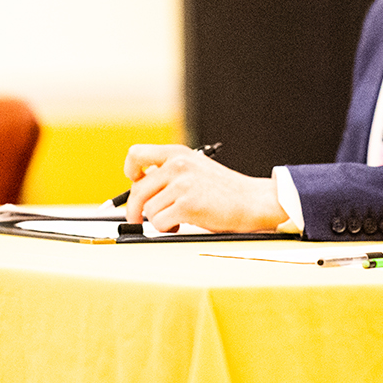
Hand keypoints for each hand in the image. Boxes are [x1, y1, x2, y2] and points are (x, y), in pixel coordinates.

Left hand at [122, 143, 284, 232]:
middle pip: (137, 191)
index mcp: (178, 153)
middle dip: (135, 210)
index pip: (136, 154)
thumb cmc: (224, 190)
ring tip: (175, 220)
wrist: (252, 201)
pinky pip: (159, 223)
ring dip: (158, 220)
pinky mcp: (187, 205)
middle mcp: (178, 165)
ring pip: (148, 210)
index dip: (130, 171)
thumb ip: (170, 171)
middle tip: (138, 219)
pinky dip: (166, 229)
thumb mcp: (195, 168)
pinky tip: (180, 225)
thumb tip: (140, 185)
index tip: (134, 182)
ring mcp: (182, 184)